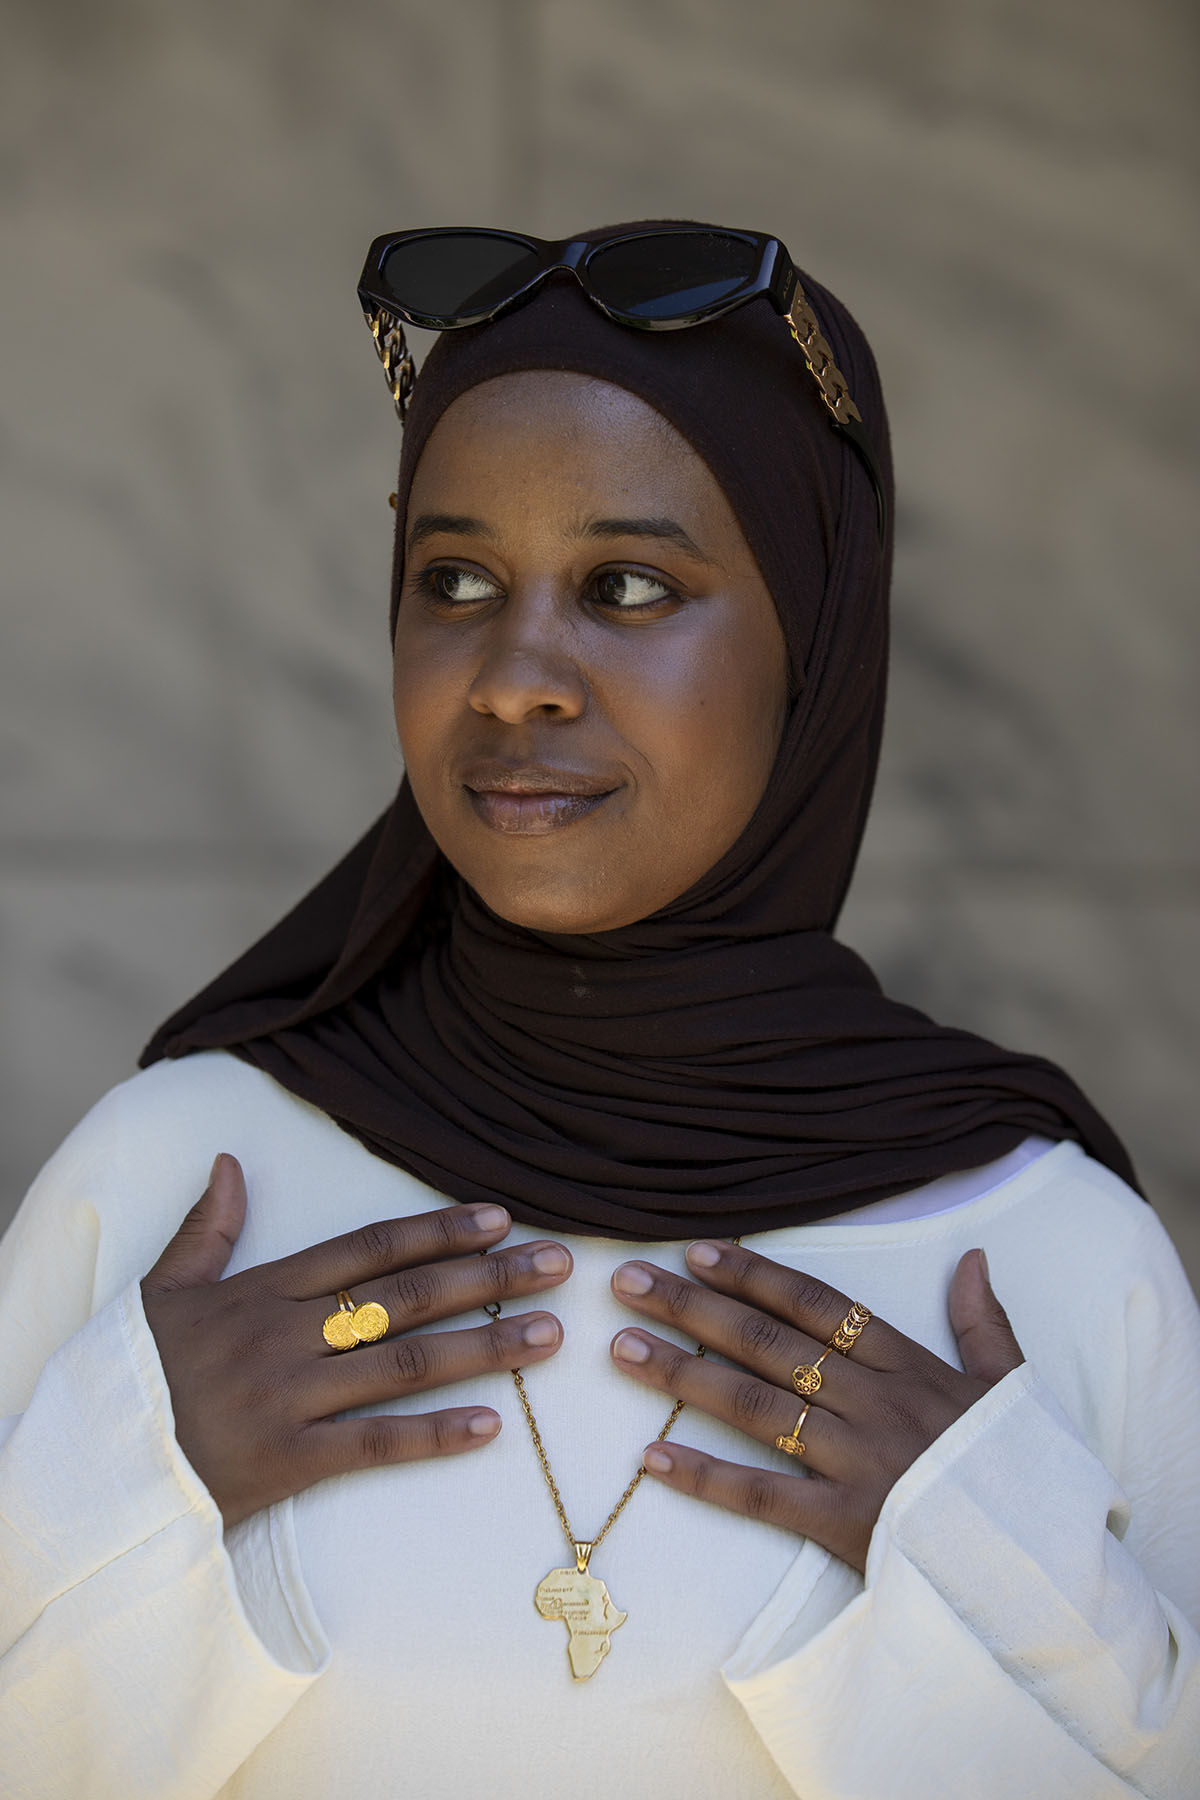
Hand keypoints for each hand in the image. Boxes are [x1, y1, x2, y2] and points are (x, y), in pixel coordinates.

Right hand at [141, 1154, 570, 1527]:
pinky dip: (434, 1436)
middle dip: (488, 1278)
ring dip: (484, 1348)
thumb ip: (205, 1228)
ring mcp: (287, 1398)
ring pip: (405, 1365)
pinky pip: (372, 1445)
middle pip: (405, 1298)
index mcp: (262, 1288)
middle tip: (558, 1265)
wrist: (88, 1468)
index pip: (368, 1248)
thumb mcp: (162, 1290)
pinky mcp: (286, 1462)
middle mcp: (284, 1336)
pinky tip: (490, 1425)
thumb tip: (227, 1161)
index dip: (437, 1230)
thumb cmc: (133, 1375)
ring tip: (549, 1336)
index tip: (499, 1218)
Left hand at [609, 1241, 1022, 1572]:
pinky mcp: (846, 1525)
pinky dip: (704, 1476)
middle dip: (692, 1307)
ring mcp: (857, 1463)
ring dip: (681, 1374)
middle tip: (627, 1281)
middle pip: (769, 1343)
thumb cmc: (1020, 1473)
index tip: (696, 1249)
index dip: (753, 1274)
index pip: (817, 1305)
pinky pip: (763, 1496)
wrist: (1044, 1568)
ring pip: (755, 1405)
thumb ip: (983, 1322)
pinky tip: (649, 1457)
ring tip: (621, 1348)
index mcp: (910, 1366)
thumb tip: (971, 1257)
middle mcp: (875, 1404)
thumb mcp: (1011, 1388)